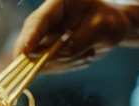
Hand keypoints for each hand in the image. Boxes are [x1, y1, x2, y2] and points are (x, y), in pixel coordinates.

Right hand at [13, 0, 134, 72]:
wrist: (112, 27)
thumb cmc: (109, 21)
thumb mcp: (101, 28)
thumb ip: (79, 40)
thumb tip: (60, 53)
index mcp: (57, 4)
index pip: (37, 20)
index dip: (30, 37)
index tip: (26, 52)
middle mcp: (46, 19)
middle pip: (32, 43)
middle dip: (53, 56)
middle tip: (85, 53)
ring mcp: (44, 36)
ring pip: (40, 59)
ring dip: (65, 63)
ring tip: (88, 52)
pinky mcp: (46, 51)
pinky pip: (47, 67)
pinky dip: (65, 66)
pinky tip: (83, 56)